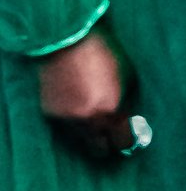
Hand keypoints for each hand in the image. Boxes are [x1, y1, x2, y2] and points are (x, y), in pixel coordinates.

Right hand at [37, 25, 142, 167]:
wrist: (67, 40)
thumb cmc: (104, 54)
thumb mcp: (127, 78)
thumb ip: (127, 103)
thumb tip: (130, 122)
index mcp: (110, 111)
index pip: (122, 142)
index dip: (127, 142)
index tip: (129, 139)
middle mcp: (87, 120)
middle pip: (98, 150)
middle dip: (106, 145)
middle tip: (111, 137)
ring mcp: (66, 118)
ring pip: (80, 142)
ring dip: (88, 135)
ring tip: (93, 121)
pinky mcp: (50, 113)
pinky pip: (65, 128)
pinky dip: (73, 123)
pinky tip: (77, 108)